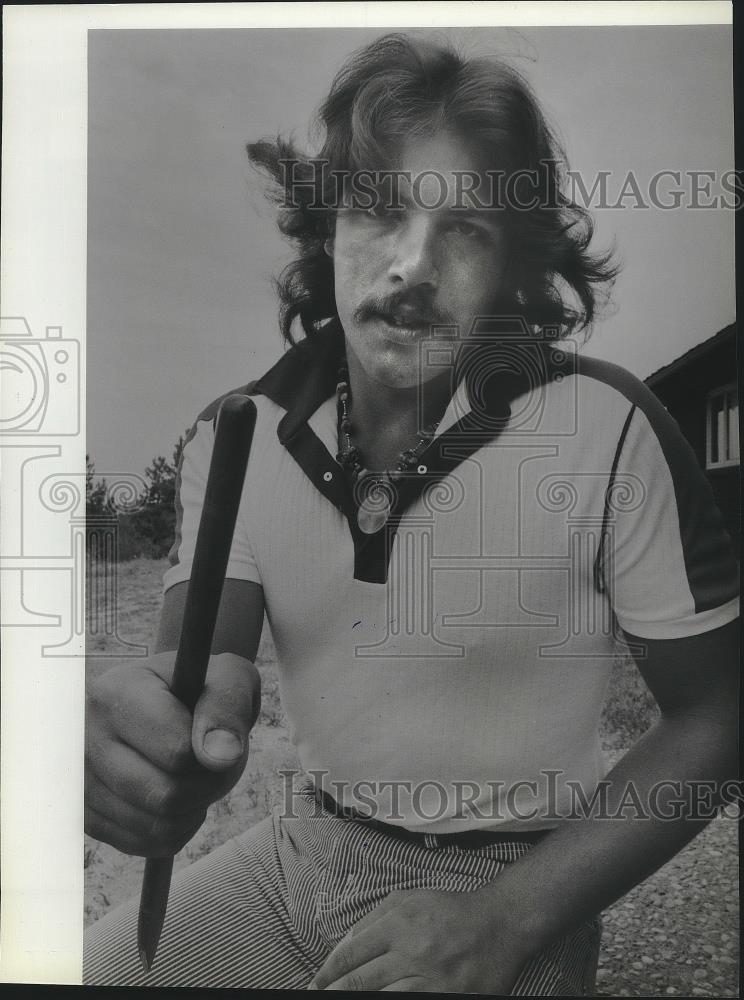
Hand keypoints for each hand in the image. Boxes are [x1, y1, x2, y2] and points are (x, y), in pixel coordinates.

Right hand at [85, 650, 260, 856]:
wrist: (169, 699)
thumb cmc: (201, 686)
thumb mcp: (227, 677)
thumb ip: (227, 706)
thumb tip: (221, 755)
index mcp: (117, 692)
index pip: (176, 751)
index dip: (213, 754)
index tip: (219, 738)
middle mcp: (87, 736)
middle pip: (165, 794)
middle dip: (207, 786)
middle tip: (213, 764)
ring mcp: (82, 780)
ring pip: (155, 825)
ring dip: (193, 810)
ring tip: (195, 776)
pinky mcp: (87, 814)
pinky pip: (145, 843)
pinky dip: (176, 829)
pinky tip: (178, 797)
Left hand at [309, 886, 531, 991]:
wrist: (501, 924)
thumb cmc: (450, 910)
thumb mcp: (409, 899)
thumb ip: (372, 918)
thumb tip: (342, 946)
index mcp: (400, 924)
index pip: (351, 955)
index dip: (327, 974)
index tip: (314, 985)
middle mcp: (414, 953)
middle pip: (361, 983)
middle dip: (335, 994)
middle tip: (318, 998)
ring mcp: (433, 981)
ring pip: (384, 999)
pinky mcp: (450, 999)